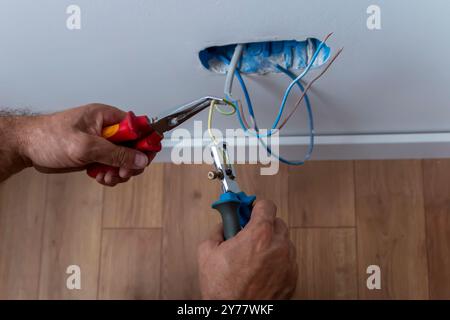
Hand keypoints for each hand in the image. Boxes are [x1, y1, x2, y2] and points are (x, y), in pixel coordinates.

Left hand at [14, 103, 155, 185]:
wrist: (27, 148)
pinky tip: (100, 177)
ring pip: (124, 160)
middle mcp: (106, 129)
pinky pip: (112, 166)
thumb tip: (140, 158)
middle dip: (130, 162)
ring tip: (107, 177)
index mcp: (107, 117)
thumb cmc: (49, 137)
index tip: (144, 158)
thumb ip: (116, 153)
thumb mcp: (86, 146)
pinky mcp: (94, 155)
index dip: (144, 142)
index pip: (137, 127)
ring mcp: (101, 143)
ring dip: (119, 171)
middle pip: (133, 146)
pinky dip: (110, 175)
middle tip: (122, 172)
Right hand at [198, 200, 297, 299]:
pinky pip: (287, 260)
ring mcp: (288, 263)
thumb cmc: (224, 289)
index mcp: (259, 235)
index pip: (266, 205)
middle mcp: (278, 246)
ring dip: (270, 243)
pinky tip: (260, 268)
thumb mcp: (207, 252)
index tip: (248, 208)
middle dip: (262, 225)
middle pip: (276, 222)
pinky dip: (276, 260)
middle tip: (247, 232)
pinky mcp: (292, 277)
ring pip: (283, 241)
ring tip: (252, 255)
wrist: (236, 314)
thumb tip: (223, 225)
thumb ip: (218, 230)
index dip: (255, 205)